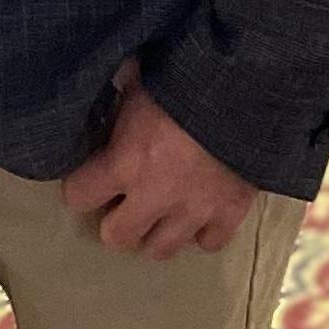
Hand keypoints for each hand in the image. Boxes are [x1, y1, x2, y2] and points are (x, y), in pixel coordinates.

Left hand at [61, 60, 257, 257]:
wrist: (249, 87)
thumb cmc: (186, 78)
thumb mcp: (139, 80)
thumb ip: (117, 96)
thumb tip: (103, 85)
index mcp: (125, 162)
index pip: (79, 196)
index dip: (81, 186)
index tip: (90, 178)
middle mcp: (154, 196)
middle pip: (117, 237)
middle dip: (117, 221)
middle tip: (126, 202)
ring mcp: (194, 211)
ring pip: (161, 250)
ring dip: (156, 233)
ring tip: (160, 212)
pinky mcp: (231, 214)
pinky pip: (208, 244)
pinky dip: (202, 232)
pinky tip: (200, 213)